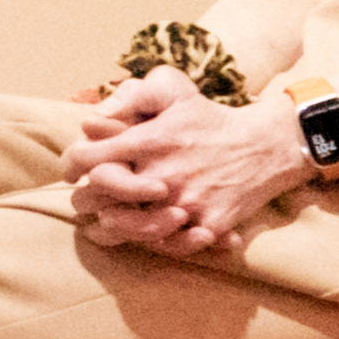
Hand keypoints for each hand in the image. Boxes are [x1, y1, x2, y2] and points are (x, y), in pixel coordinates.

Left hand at [62, 76, 317, 258]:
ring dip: (117, 226)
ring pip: (128, 230)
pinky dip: (161, 243)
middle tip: (90, 200)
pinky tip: (153, 234)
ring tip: (112, 222)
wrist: (267, 144)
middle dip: (87, 200)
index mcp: (148, 140)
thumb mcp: (174, 93)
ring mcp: (185, 203)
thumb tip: (92, 121)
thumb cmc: (212, 119)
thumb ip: (132, 97)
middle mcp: (161, 174)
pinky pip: (172, 246)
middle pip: (97, 200)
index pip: (86, 158)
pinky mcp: (209, 224)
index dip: (71, 165)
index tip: (72, 171)